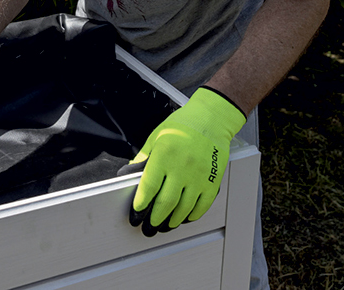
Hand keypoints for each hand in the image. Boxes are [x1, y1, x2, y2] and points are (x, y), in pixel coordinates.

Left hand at [125, 87, 245, 236]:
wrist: (211, 119)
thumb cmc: (183, 125)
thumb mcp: (156, 136)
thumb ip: (144, 157)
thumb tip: (130, 174)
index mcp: (165, 155)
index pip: (149, 187)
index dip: (141, 203)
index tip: (137, 212)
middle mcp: (182, 167)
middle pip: (166, 203)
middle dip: (154, 218)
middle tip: (148, 225)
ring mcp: (199, 176)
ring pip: (183, 209)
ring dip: (172, 220)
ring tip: (164, 224)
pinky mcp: (212, 180)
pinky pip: (202, 205)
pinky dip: (192, 215)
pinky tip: (184, 217)